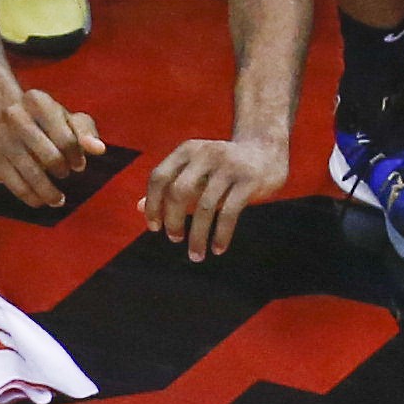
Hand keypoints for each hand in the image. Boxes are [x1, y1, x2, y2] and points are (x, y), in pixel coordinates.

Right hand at [0, 88, 104, 207]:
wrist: (6, 121)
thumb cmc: (47, 122)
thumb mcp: (68, 120)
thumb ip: (86, 132)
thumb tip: (99, 150)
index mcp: (38, 101)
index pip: (65, 136)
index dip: (76, 156)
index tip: (79, 165)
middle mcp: (14, 115)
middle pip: (49, 156)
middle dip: (62, 170)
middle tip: (65, 175)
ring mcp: (0, 137)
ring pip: (31, 173)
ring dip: (48, 191)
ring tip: (58, 199)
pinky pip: (14, 184)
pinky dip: (31, 197)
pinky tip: (40, 200)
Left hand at [143, 135, 287, 260]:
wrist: (266, 148)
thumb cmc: (223, 165)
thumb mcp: (195, 169)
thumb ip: (169, 186)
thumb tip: (137, 208)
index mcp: (188, 150)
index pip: (159, 176)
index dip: (152, 204)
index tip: (154, 227)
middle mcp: (206, 154)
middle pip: (178, 191)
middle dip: (172, 220)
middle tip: (174, 239)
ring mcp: (228, 166)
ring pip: (204, 206)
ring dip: (197, 236)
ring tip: (196, 255)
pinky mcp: (249, 180)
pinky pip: (229, 212)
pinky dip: (221, 235)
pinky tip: (218, 249)